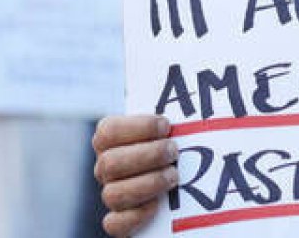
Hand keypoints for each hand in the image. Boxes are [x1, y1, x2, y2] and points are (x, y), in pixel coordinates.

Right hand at [93, 115, 178, 236]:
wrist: (189, 185)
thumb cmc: (180, 143)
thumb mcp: (176, 123)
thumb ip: (175, 109)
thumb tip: (191, 75)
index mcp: (112, 140)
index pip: (108, 131)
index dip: (137, 128)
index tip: (166, 125)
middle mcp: (107, 168)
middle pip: (109, 163)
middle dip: (147, 156)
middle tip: (174, 151)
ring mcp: (113, 194)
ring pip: (113, 194)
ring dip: (147, 184)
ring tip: (174, 176)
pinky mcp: (121, 221)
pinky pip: (115, 224)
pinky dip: (136, 216)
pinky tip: (158, 206)